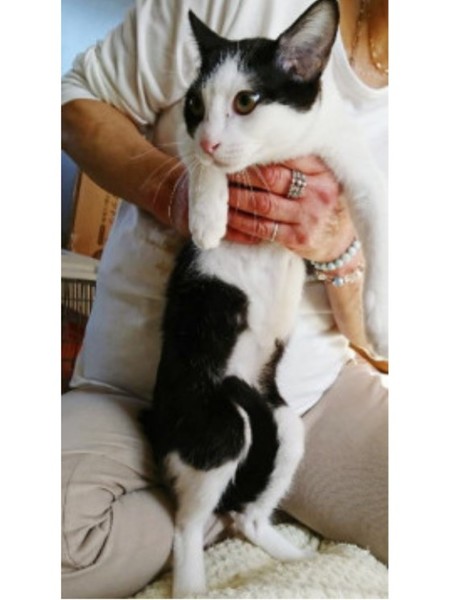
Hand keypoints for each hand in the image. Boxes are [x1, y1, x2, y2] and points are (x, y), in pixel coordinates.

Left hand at [225, 156, 355, 262]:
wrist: (339, 241)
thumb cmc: (322, 201)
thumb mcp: (321, 176)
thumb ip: (298, 161)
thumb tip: (255, 144)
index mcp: (323, 171)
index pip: (287, 155)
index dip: (259, 153)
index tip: (238, 149)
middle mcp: (319, 193)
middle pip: (271, 178)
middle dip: (242, 174)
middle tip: (222, 168)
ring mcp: (308, 217)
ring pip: (262, 203)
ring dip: (236, 197)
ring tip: (220, 190)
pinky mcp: (297, 239)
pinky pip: (261, 229)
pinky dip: (240, 223)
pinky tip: (226, 217)